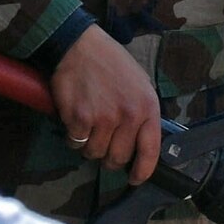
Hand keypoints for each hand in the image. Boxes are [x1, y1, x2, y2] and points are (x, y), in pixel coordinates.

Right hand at [50, 27, 161, 184]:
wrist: (78, 45)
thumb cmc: (110, 63)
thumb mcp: (139, 83)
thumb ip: (143, 112)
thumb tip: (141, 142)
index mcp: (148, 107)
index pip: (150, 151)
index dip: (142, 171)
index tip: (134, 178)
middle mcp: (129, 116)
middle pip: (118, 158)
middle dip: (109, 158)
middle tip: (103, 145)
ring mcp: (104, 118)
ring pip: (95, 154)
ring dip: (89, 146)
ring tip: (88, 126)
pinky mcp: (80, 119)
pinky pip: (76, 144)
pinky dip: (73, 137)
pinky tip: (74, 120)